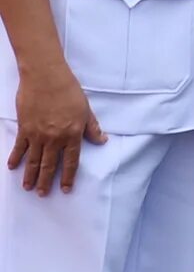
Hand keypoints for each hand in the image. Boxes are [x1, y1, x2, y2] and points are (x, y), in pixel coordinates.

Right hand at [8, 62, 106, 195]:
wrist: (46, 78)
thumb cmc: (69, 90)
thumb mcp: (86, 109)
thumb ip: (92, 127)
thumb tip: (102, 140)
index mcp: (72, 134)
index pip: (71, 161)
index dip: (68, 176)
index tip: (65, 189)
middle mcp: (54, 138)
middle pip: (50, 165)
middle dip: (46, 182)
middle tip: (42, 194)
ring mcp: (37, 135)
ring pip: (34, 160)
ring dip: (30, 176)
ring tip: (28, 188)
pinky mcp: (24, 129)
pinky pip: (19, 148)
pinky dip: (15, 158)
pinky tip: (12, 167)